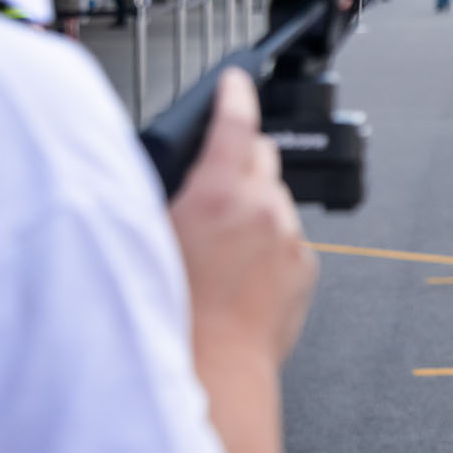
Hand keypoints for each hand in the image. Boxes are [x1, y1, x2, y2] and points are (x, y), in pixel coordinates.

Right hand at [171, 69, 316, 367]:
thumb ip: (169, 198)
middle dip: (239, 160)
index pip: (235, 123)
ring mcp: (289, 238)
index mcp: (219, 194)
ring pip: (274, 201)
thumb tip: (175, 180)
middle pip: (262, 157)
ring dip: (253, 209)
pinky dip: (268, 244)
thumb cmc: (171, 315)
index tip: (237, 81)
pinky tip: (239, 276)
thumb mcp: (148, 240)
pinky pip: (286, 239)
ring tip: (219, 251)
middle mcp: (263, 209)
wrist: (213, 371)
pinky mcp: (304, 268)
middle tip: (212, 186)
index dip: (235, 95)